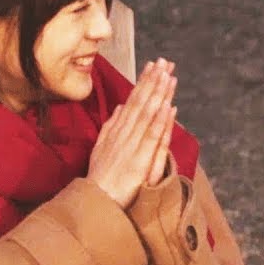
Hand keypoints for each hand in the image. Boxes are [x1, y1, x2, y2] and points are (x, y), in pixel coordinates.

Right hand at [88, 58, 176, 207]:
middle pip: (141, 103)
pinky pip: (150, 137)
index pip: (133, 102)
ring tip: (168, 75)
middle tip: (165, 62)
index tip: (154, 66)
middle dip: (153, 81)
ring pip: (147, 115)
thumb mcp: (101, 148)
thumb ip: (111, 127)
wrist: (95, 202)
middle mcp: (124, 134)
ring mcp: (131, 146)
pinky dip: (159, 121)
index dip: (144, 83)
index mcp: (117, 131)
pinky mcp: (138, 160)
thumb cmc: (100, 178)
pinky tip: (168, 106)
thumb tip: (120, 108)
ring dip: (158, 94)